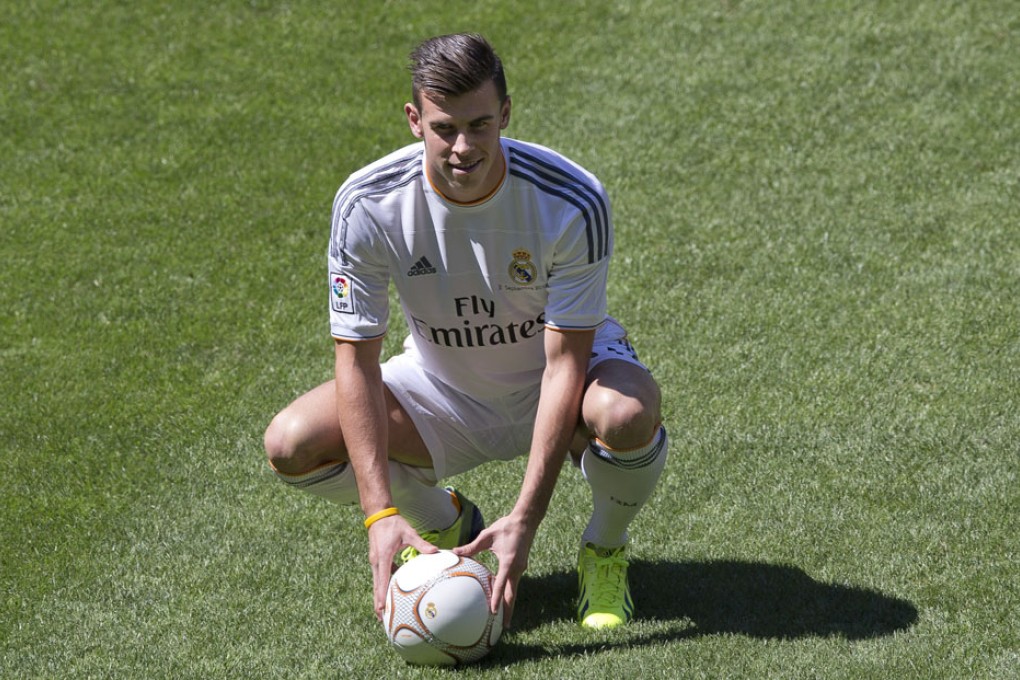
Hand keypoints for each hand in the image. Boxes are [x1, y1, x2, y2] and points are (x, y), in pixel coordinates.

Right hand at [367, 515, 436, 617]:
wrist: (378, 515)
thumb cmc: (394, 524)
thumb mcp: (408, 533)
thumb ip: (421, 544)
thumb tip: (435, 552)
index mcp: (383, 557)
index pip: (382, 581)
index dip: (381, 596)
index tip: (381, 610)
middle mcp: (376, 562)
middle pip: (376, 587)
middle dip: (378, 603)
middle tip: (381, 619)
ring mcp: (375, 561)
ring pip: (377, 583)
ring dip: (379, 596)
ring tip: (384, 611)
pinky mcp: (377, 559)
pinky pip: (380, 576)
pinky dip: (383, 586)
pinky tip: (390, 592)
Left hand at [453, 513, 535, 628]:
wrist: (526, 520)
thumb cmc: (505, 526)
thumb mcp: (487, 535)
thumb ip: (472, 547)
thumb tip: (455, 551)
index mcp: (508, 562)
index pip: (501, 584)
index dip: (497, 599)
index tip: (494, 612)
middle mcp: (516, 568)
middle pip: (512, 594)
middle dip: (509, 611)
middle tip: (504, 627)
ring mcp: (520, 568)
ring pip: (514, 590)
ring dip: (509, 603)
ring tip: (504, 618)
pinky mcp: (520, 566)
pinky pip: (513, 582)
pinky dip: (509, 593)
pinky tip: (503, 598)